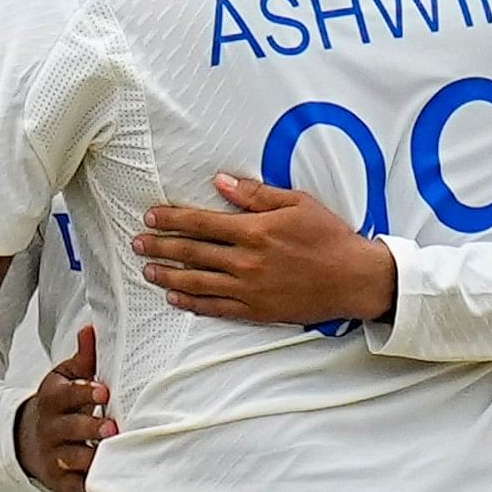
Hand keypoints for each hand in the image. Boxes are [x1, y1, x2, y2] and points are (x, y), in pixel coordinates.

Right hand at [16, 325, 113, 491]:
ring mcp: (54, 456)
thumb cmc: (57, 406)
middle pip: (70, 429)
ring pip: (73, 459)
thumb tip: (92, 330)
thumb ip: (83, 358)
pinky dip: (92, 486)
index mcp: (53, 400)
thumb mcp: (64, 379)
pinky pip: (77, 486)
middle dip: (90, 429)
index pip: (67, 395)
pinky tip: (111, 482)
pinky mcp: (60, 481)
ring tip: (114, 456)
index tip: (103, 392)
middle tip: (112, 428)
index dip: (85, 394)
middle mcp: (51, 428)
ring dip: (94, 459)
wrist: (26, 440)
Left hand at [135, 174, 396, 325]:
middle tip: (137, 243)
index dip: (172, 219)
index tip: (150, 217)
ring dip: (168, 276)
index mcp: (255, 231)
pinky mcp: (256, 310)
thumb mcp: (297, 203)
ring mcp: (249, 289)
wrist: (353, 279)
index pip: (201, 223)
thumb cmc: (328, 237)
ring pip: (197, 282)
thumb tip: (221, 181)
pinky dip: (192, 303)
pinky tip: (175, 298)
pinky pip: (216, 308)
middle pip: (192, 253)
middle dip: (160, 247)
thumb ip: (256, 194)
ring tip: (148, 271)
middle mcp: (246, 261)